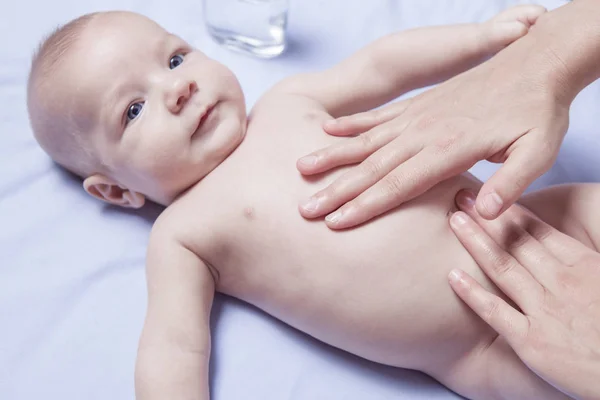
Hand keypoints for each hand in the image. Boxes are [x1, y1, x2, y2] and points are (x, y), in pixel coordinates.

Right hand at [297, 29, 570, 228]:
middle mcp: (425, 131)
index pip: (400, 183)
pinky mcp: (418, 105)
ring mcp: (418, 115)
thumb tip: (484, 214)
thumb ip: (511, 183)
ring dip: (334, 156)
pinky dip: (352, 123)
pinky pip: (378, 115)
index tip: (336, 222)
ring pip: (366, 140)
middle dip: (338, 190)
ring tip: (303, 167)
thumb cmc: (538, 110)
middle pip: (373, 166)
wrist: (535, 61)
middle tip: (305, 208)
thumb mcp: (539, 150)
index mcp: (450, 147)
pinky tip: (329, 129)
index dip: (366, 205)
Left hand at [447, 190, 599, 399]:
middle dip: (486, 218)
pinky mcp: (532, 342)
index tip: (488, 197)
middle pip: (516, 242)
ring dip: (475, 241)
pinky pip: (495, 312)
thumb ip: (584, 265)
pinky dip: (472, 293)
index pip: (539, 231)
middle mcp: (562, 282)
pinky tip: (452, 276)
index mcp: (585, 266)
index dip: (510, 211)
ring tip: (453, 220)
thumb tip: (564, 251)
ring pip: (502, 266)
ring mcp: (545, 311)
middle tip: (461, 196)